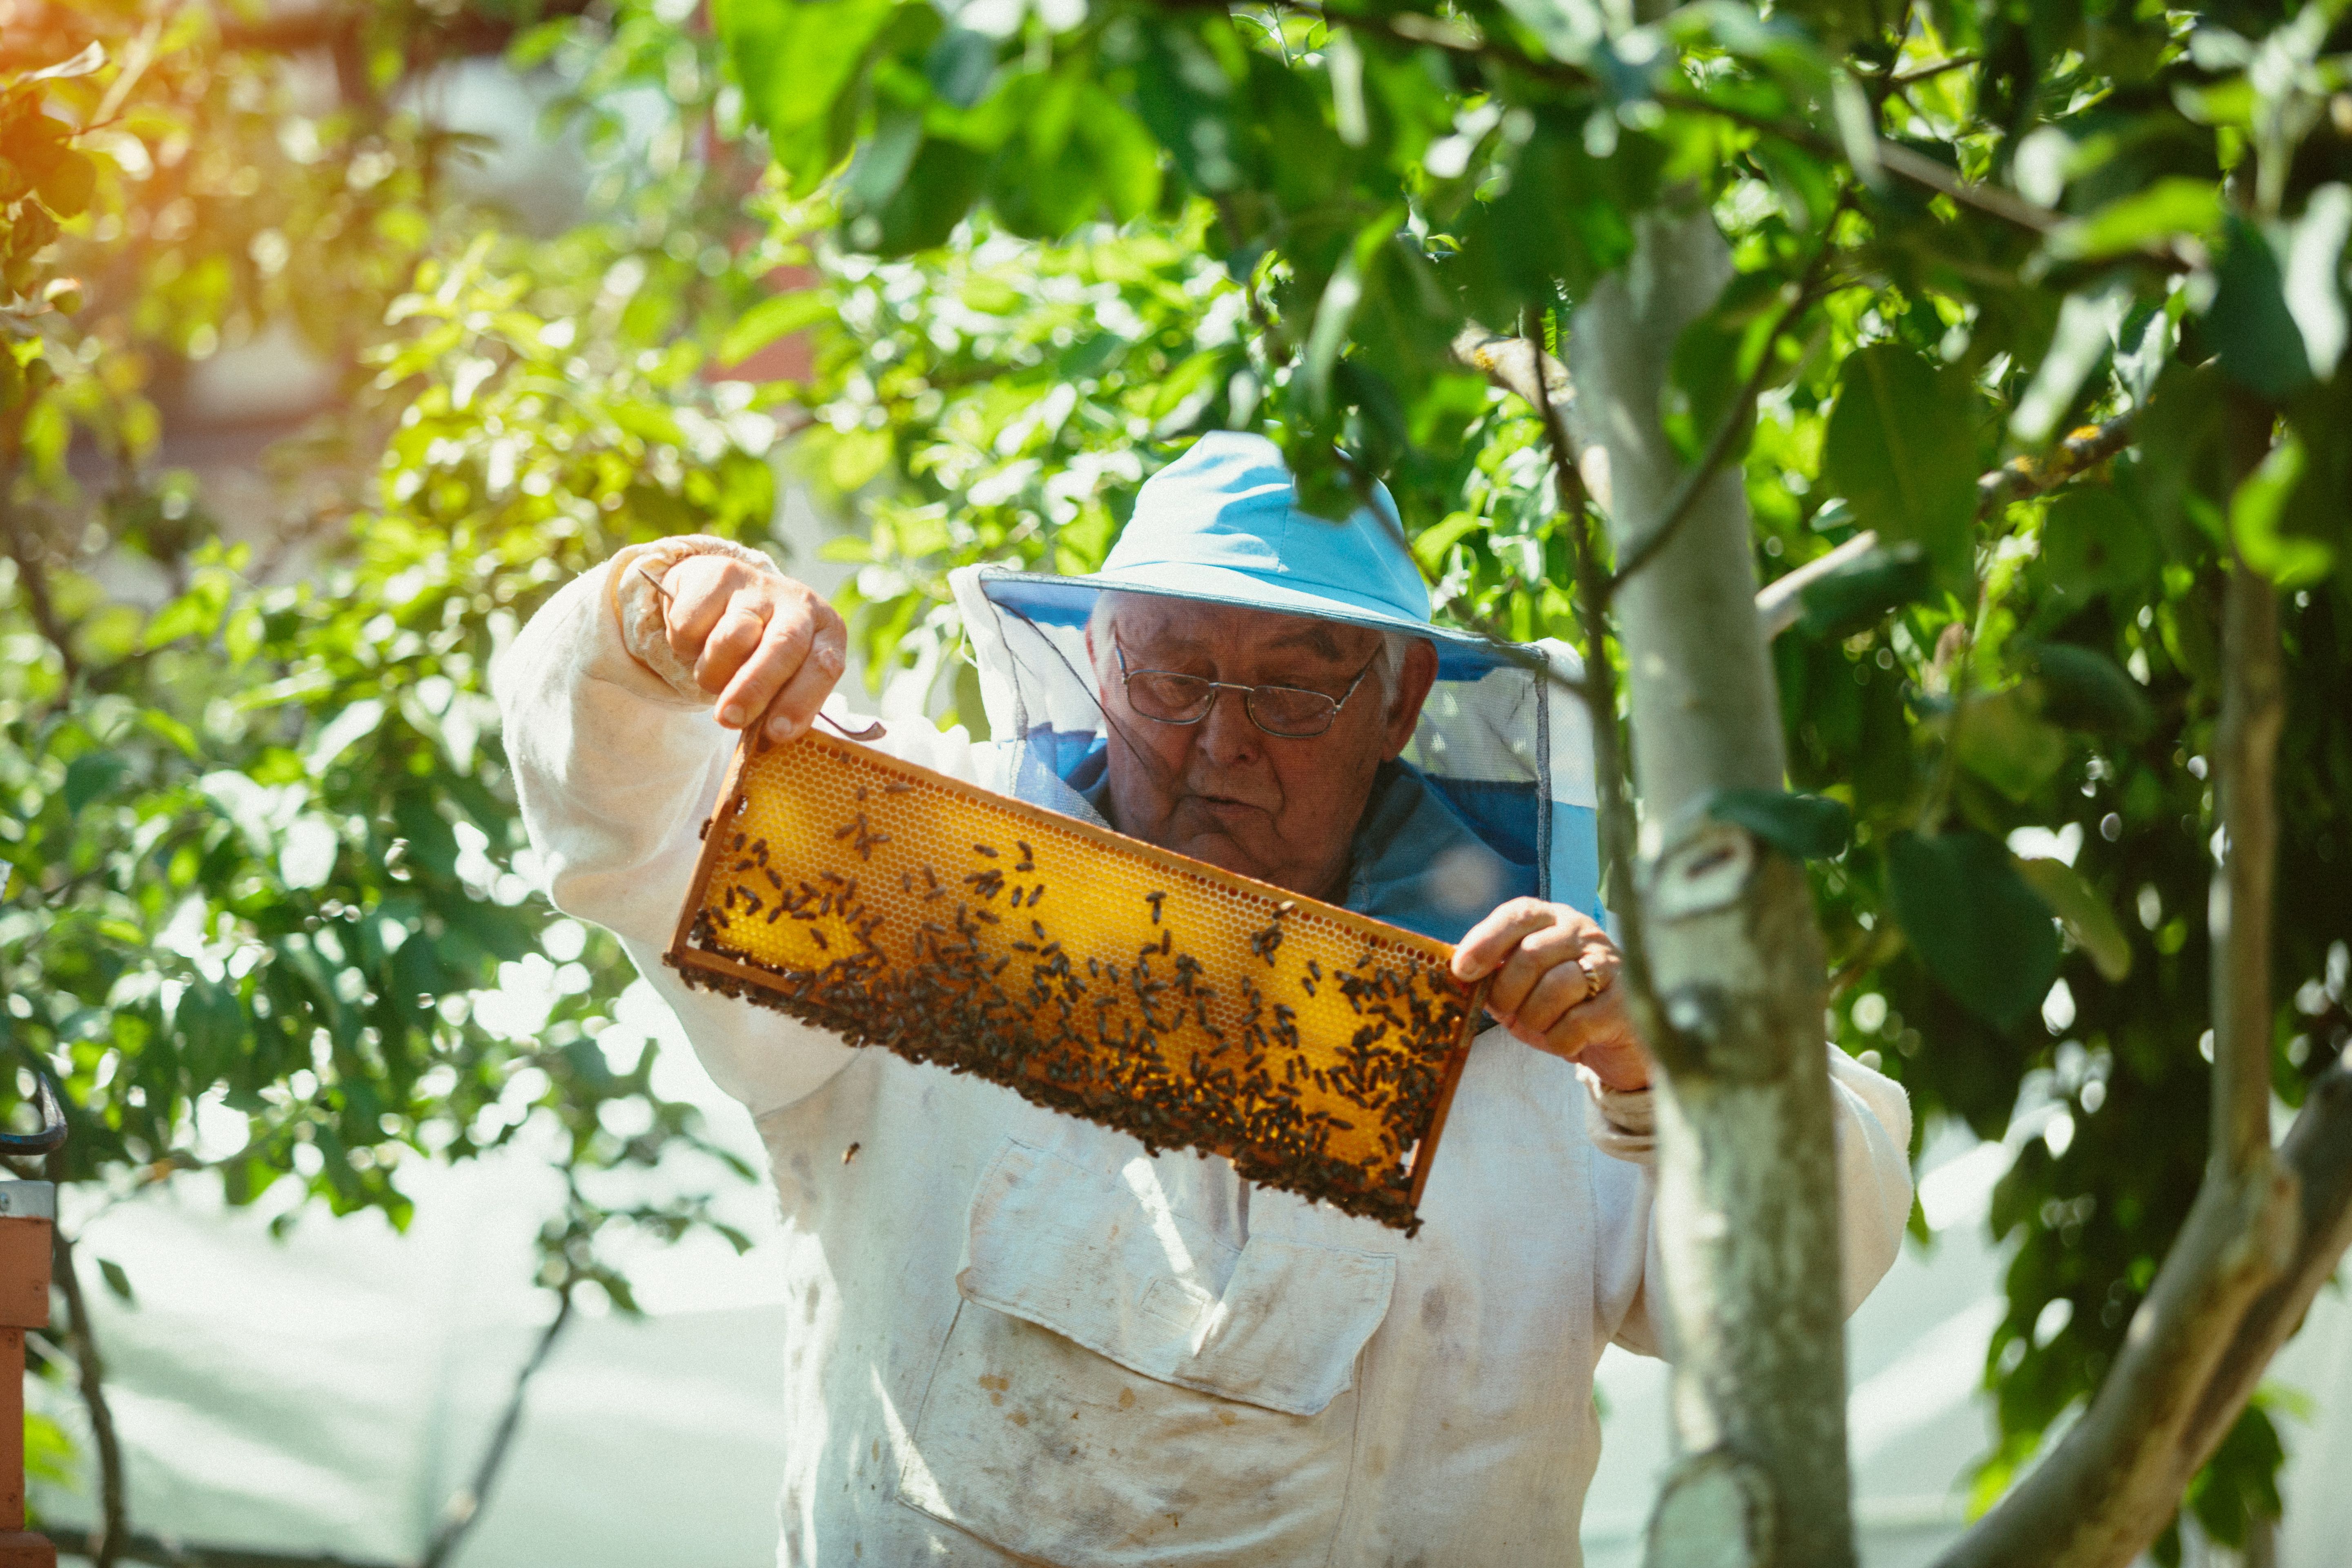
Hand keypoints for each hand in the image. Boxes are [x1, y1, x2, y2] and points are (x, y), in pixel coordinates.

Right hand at [657, 553, 847, 740]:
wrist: (722, 597)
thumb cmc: (759, 652)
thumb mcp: (782, 677)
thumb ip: (780, 702)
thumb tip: (767, 734)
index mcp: (826, 632)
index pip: (824, 666)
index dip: (801, 701)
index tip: (777, 733)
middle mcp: (800, 603)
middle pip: (783, 645)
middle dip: (755, 688)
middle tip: (729, 718)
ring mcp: (760, 585)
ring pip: (733, 636)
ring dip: (713, 672)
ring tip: (711, 678)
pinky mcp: (720, 573)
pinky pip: (693, 625)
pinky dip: (685, 647)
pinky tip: (696, 643)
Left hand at [1451, 898, 1651, 1091]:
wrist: (1617, 1042)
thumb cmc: (1560, 1009)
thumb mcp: (1521, 988)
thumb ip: (1495, 973)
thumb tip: (1456, 968)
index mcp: (1554, 920)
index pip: (1518, 915)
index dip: (1485, 941)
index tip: (1461, 969)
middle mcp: (1583, 933)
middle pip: (1531, 953)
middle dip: (1506, 991)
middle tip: (1504, 1012)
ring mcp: (1609, 965)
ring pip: (1555, 987)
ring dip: (1534, 1018)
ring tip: (1541, 1026)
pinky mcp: (1623, 1003)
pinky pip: (1576, 1022)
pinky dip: (1559, 1040)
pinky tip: (1568, 1040)